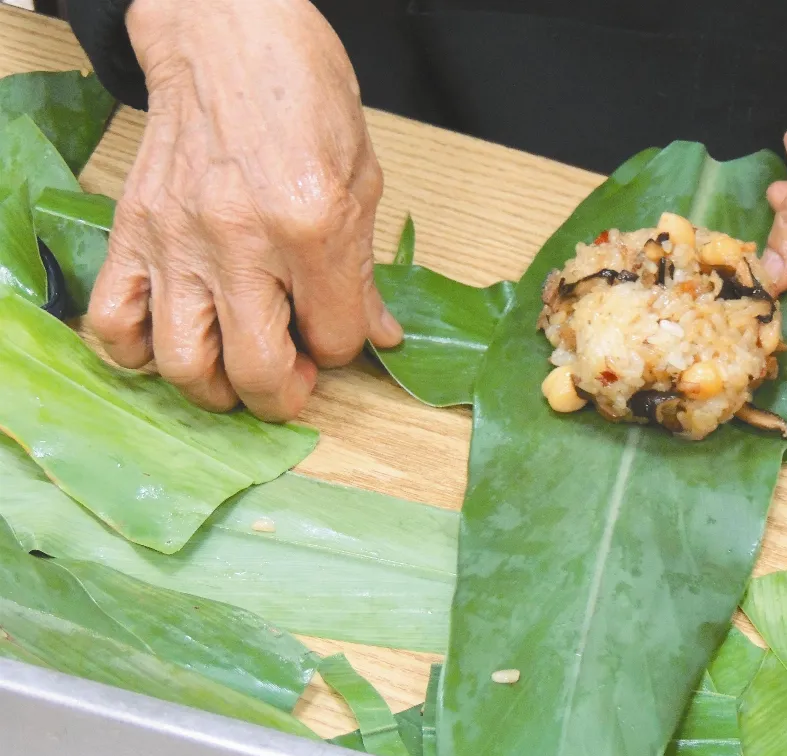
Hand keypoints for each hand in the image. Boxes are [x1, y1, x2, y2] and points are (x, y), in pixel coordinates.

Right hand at [90, 0, 401, 420]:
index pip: (336, 341)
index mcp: (313, 227)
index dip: (344, 351)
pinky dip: (139, 353)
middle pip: (260, 373)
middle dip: (285, 396)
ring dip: (216, 390)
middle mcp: (241, 243)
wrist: (226, 33)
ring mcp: (178, 240)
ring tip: (236, 372)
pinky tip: (175, 341)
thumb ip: (365, 271)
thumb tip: (380, 335)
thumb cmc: (303, 94)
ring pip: (184, 366)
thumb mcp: (362, 179)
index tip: (336, 333)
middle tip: (293, 379)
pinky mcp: (132, 230)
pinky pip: (114, 322)